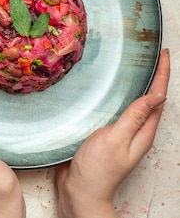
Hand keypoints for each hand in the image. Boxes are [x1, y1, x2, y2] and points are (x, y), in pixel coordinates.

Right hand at [55, 48, 170, 217]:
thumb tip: (157, 95)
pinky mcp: (104, 133)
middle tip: (151, 52)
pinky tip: (107, 90)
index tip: (162, 52)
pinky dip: (116, 95)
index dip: (161, 74)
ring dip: (135, 83)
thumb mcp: (117, 139)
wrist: (80, 190)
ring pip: (132, 103)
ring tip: (134, 64)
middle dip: (153, 75)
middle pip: (149, 97)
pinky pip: (115, 110)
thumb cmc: (98, 169)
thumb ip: (134, 116)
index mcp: (143, 131)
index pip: (157, 97)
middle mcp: (135, 130)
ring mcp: (120, 132)